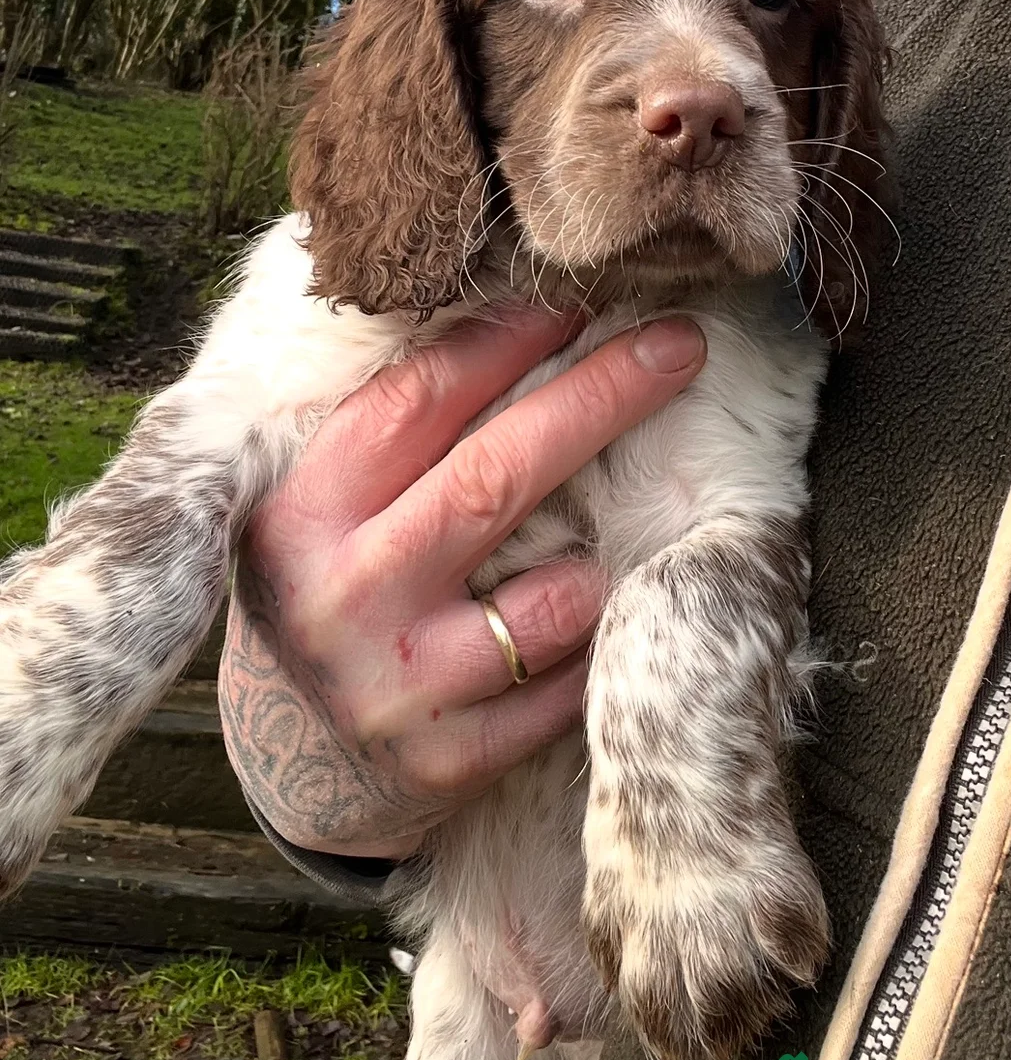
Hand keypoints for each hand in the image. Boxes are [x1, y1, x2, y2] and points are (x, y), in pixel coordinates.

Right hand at [218, 307, 705, 858]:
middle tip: (677, 346)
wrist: (283, 756)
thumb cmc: (326, 591)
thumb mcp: (322, 509)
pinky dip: (591, 646)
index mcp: (303, 514)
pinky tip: (582, 627)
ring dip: (593, 562)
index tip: (579, 299)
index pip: (415, 403)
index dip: (507, 341)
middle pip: (495, 478)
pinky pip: (567, 687)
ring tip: (590, 551)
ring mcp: (395, 687)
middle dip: (598, 399)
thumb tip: (517, 314)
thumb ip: (395, 435)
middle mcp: (340, 597)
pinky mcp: (448, 760)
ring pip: (551, 601)